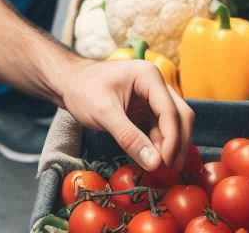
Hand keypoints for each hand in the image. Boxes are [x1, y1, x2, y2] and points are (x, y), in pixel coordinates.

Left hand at [60, 57, 193, 172]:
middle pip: (180, 116)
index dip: (172, 140)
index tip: (165, 165)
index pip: (170, 111)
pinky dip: (159, 146)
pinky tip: (152, 162)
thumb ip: (129, 137)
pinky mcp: (147, 110)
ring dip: (170, 147)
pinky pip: (160, 130)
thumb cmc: (83, 90)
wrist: (69, 83)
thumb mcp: (104, 113)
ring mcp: (152, 97)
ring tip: (160, 171)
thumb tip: (155, 163)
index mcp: (148, 76)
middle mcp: (156, 84)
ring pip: (174, 124)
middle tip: (168, 171)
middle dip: (177, 144)